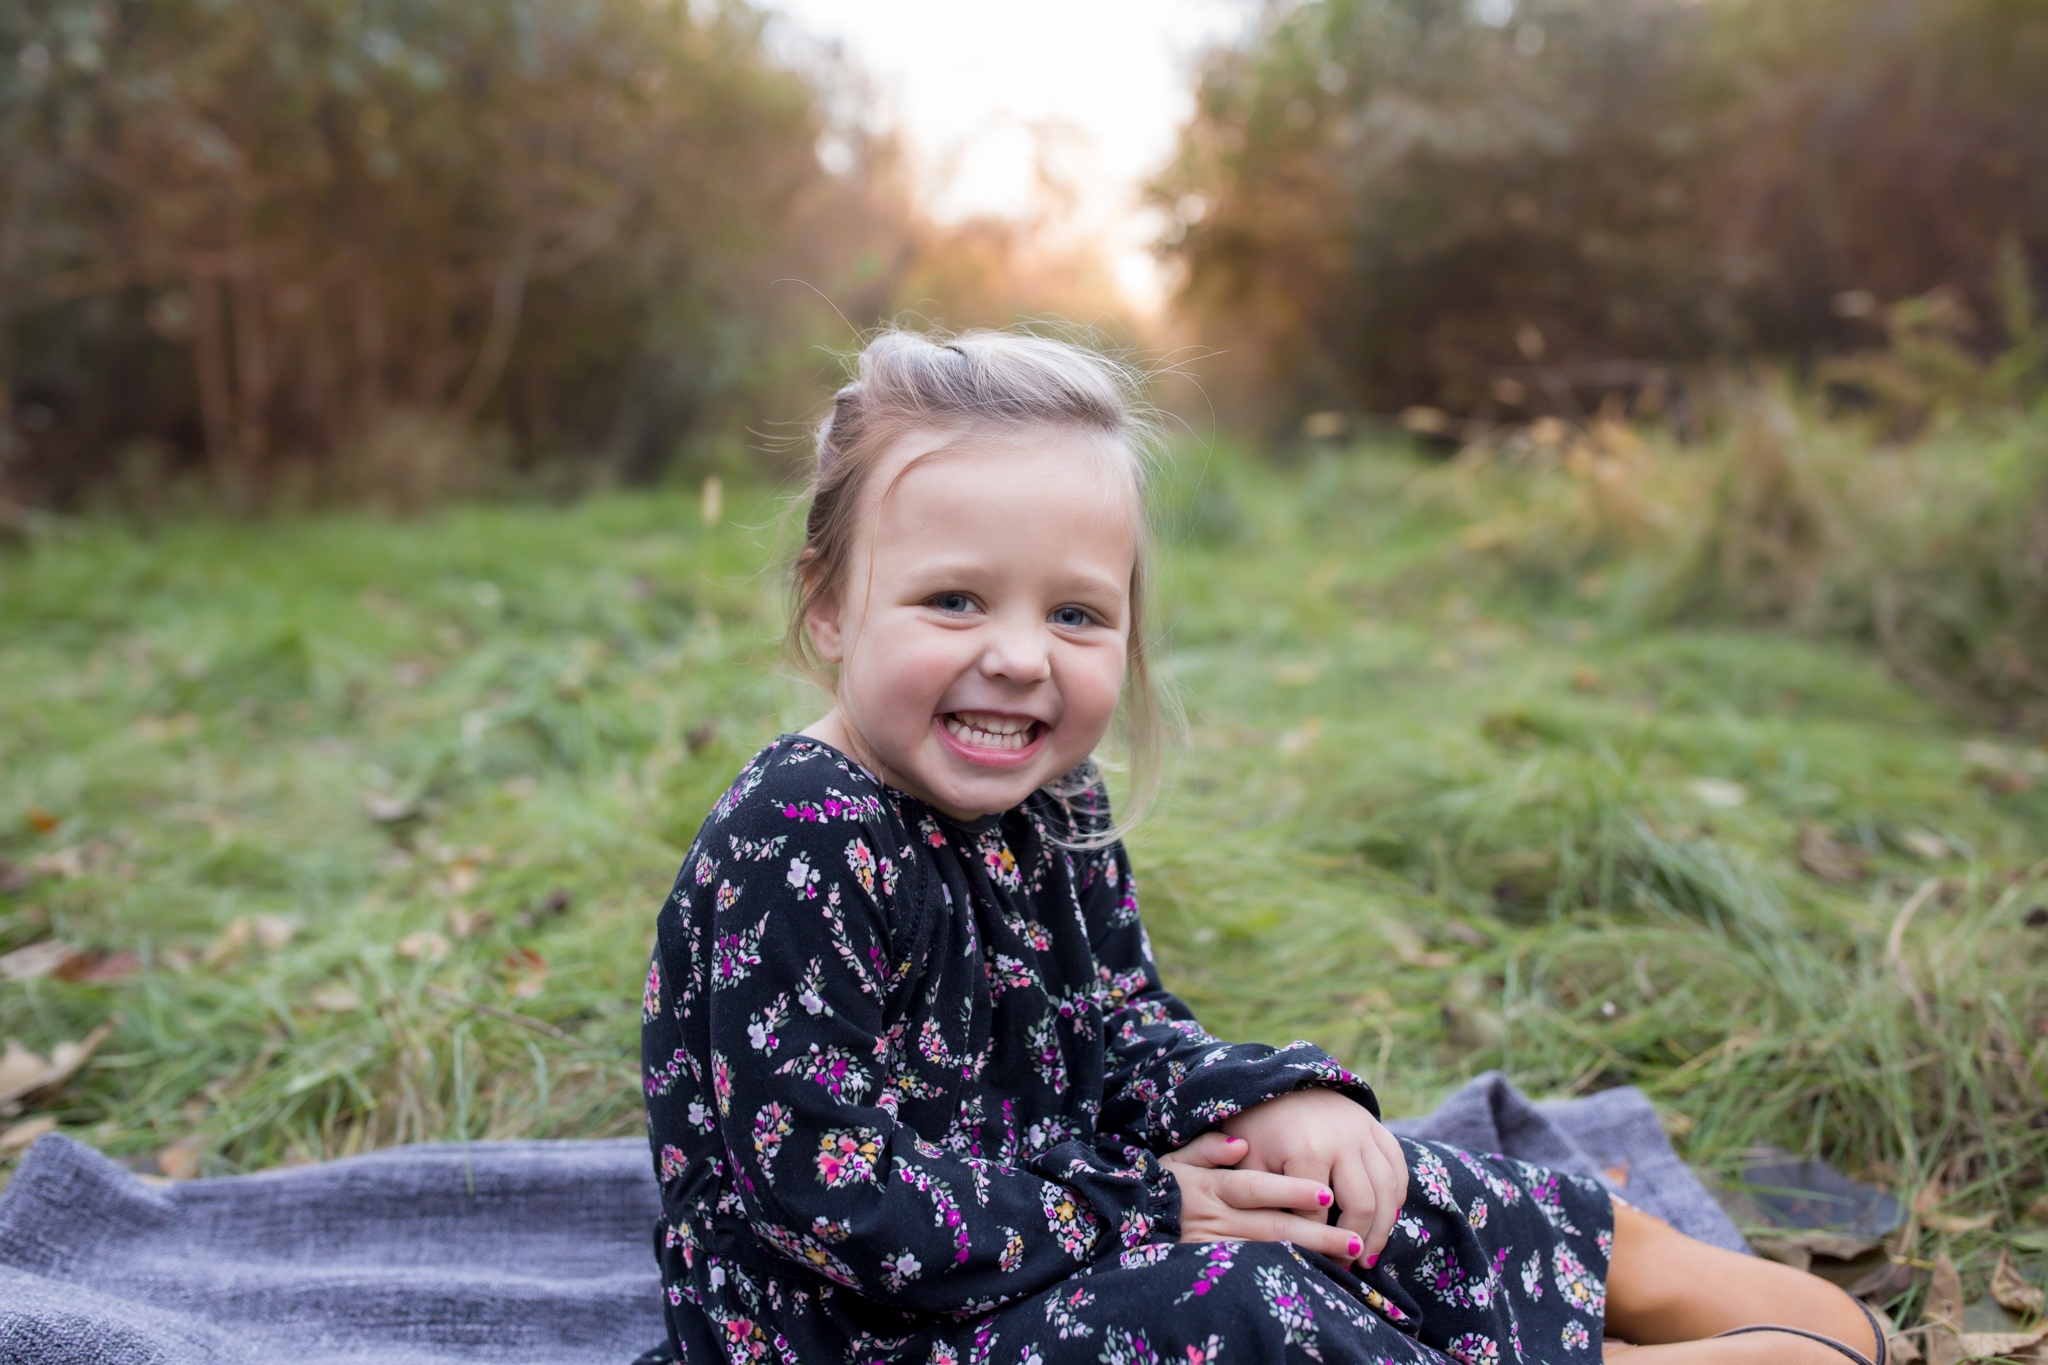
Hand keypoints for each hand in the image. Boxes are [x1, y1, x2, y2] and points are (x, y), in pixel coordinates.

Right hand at [1160, 1131, 1367, 1262]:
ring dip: (1310, 1257)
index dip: (1290, 1190)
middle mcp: (1214, 1219)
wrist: (1134, 1221)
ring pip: (1270, 1253)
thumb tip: (1240, 1143)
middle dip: (1317, 1234)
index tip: (1327, 1192)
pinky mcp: (1215, 1268)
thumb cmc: (1165, 1184)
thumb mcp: (1179, 1158)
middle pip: (1272, 1226)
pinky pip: (1258, 1271)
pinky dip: (1289, 1271)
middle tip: (1356, 1239)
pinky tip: (1317, 1274)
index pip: (1254, 1187)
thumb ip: (1208, 1148)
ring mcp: (1215, 1249)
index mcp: (1209, 1186)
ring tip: (1346, 1258)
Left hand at [1220, 1088, 1408, 1266]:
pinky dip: (1395, 1198)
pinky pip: (1398, 1168)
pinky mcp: (1375, 1125)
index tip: (1315, 1264)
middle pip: (1363, 1205)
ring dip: (1382, 1228)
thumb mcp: (1249, 1165)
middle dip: (1356, 1242)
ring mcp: (1363, 1130)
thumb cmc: (1255, 1130)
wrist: (1275, 1082)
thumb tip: (1287, 1247)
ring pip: (1388, 1190)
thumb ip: (1266, 1204)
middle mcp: (1341, 1139)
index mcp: (1306, 1149)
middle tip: (1349, 1268)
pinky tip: (1384, 1220)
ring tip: (1368, 1255)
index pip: (1318, 1215)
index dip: (1317, 1245)